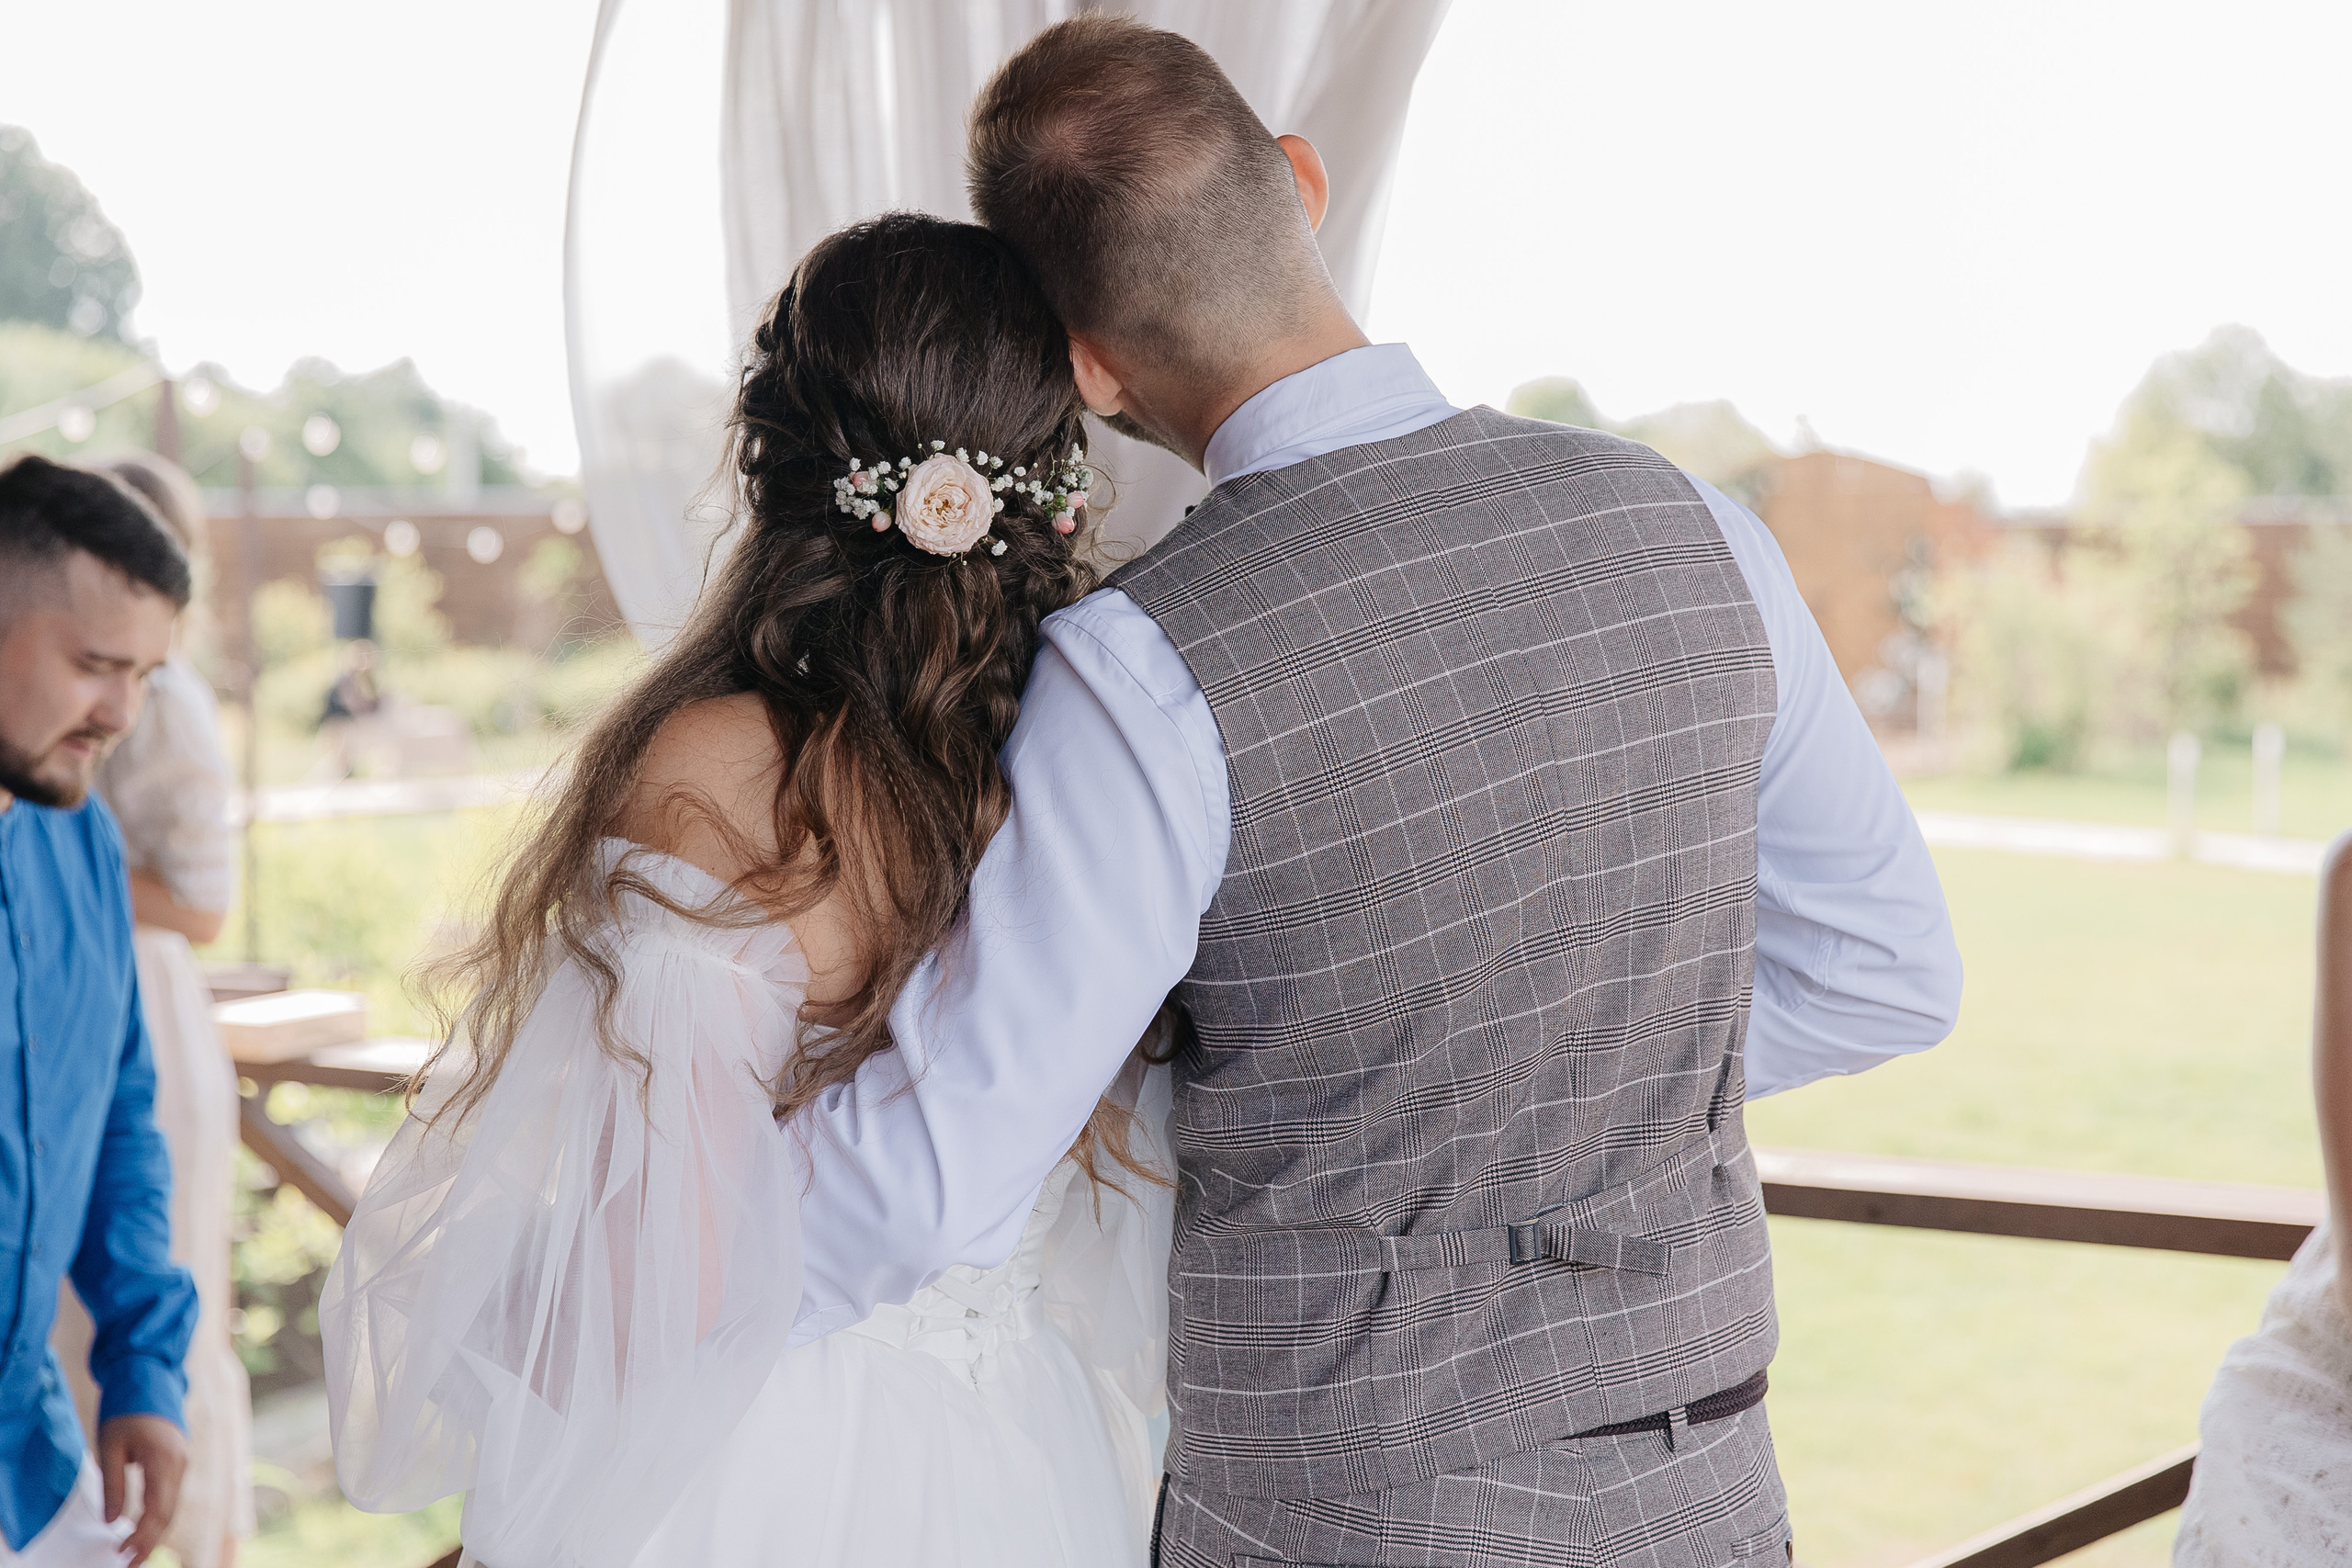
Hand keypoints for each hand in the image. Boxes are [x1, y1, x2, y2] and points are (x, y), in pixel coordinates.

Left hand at [97, 1414, 185, 1566]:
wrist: (148, 1380)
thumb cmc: (124, 1411)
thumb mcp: (110, 1447)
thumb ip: (113, 1485)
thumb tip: (113, 1521)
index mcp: (163, 1460)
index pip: (157, 1510)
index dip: (141, 1537)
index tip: (121, 1554)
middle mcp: (180, 1464)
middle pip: (169, 1513)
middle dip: (150, 1542)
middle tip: (128, 1564)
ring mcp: (183, 1463)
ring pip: (173, 1507)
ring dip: (155, 1532)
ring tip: (134, 1552)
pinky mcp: (179, 1462)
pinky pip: (172, 1496)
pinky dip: (160, 1516)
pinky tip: (144, 1528)